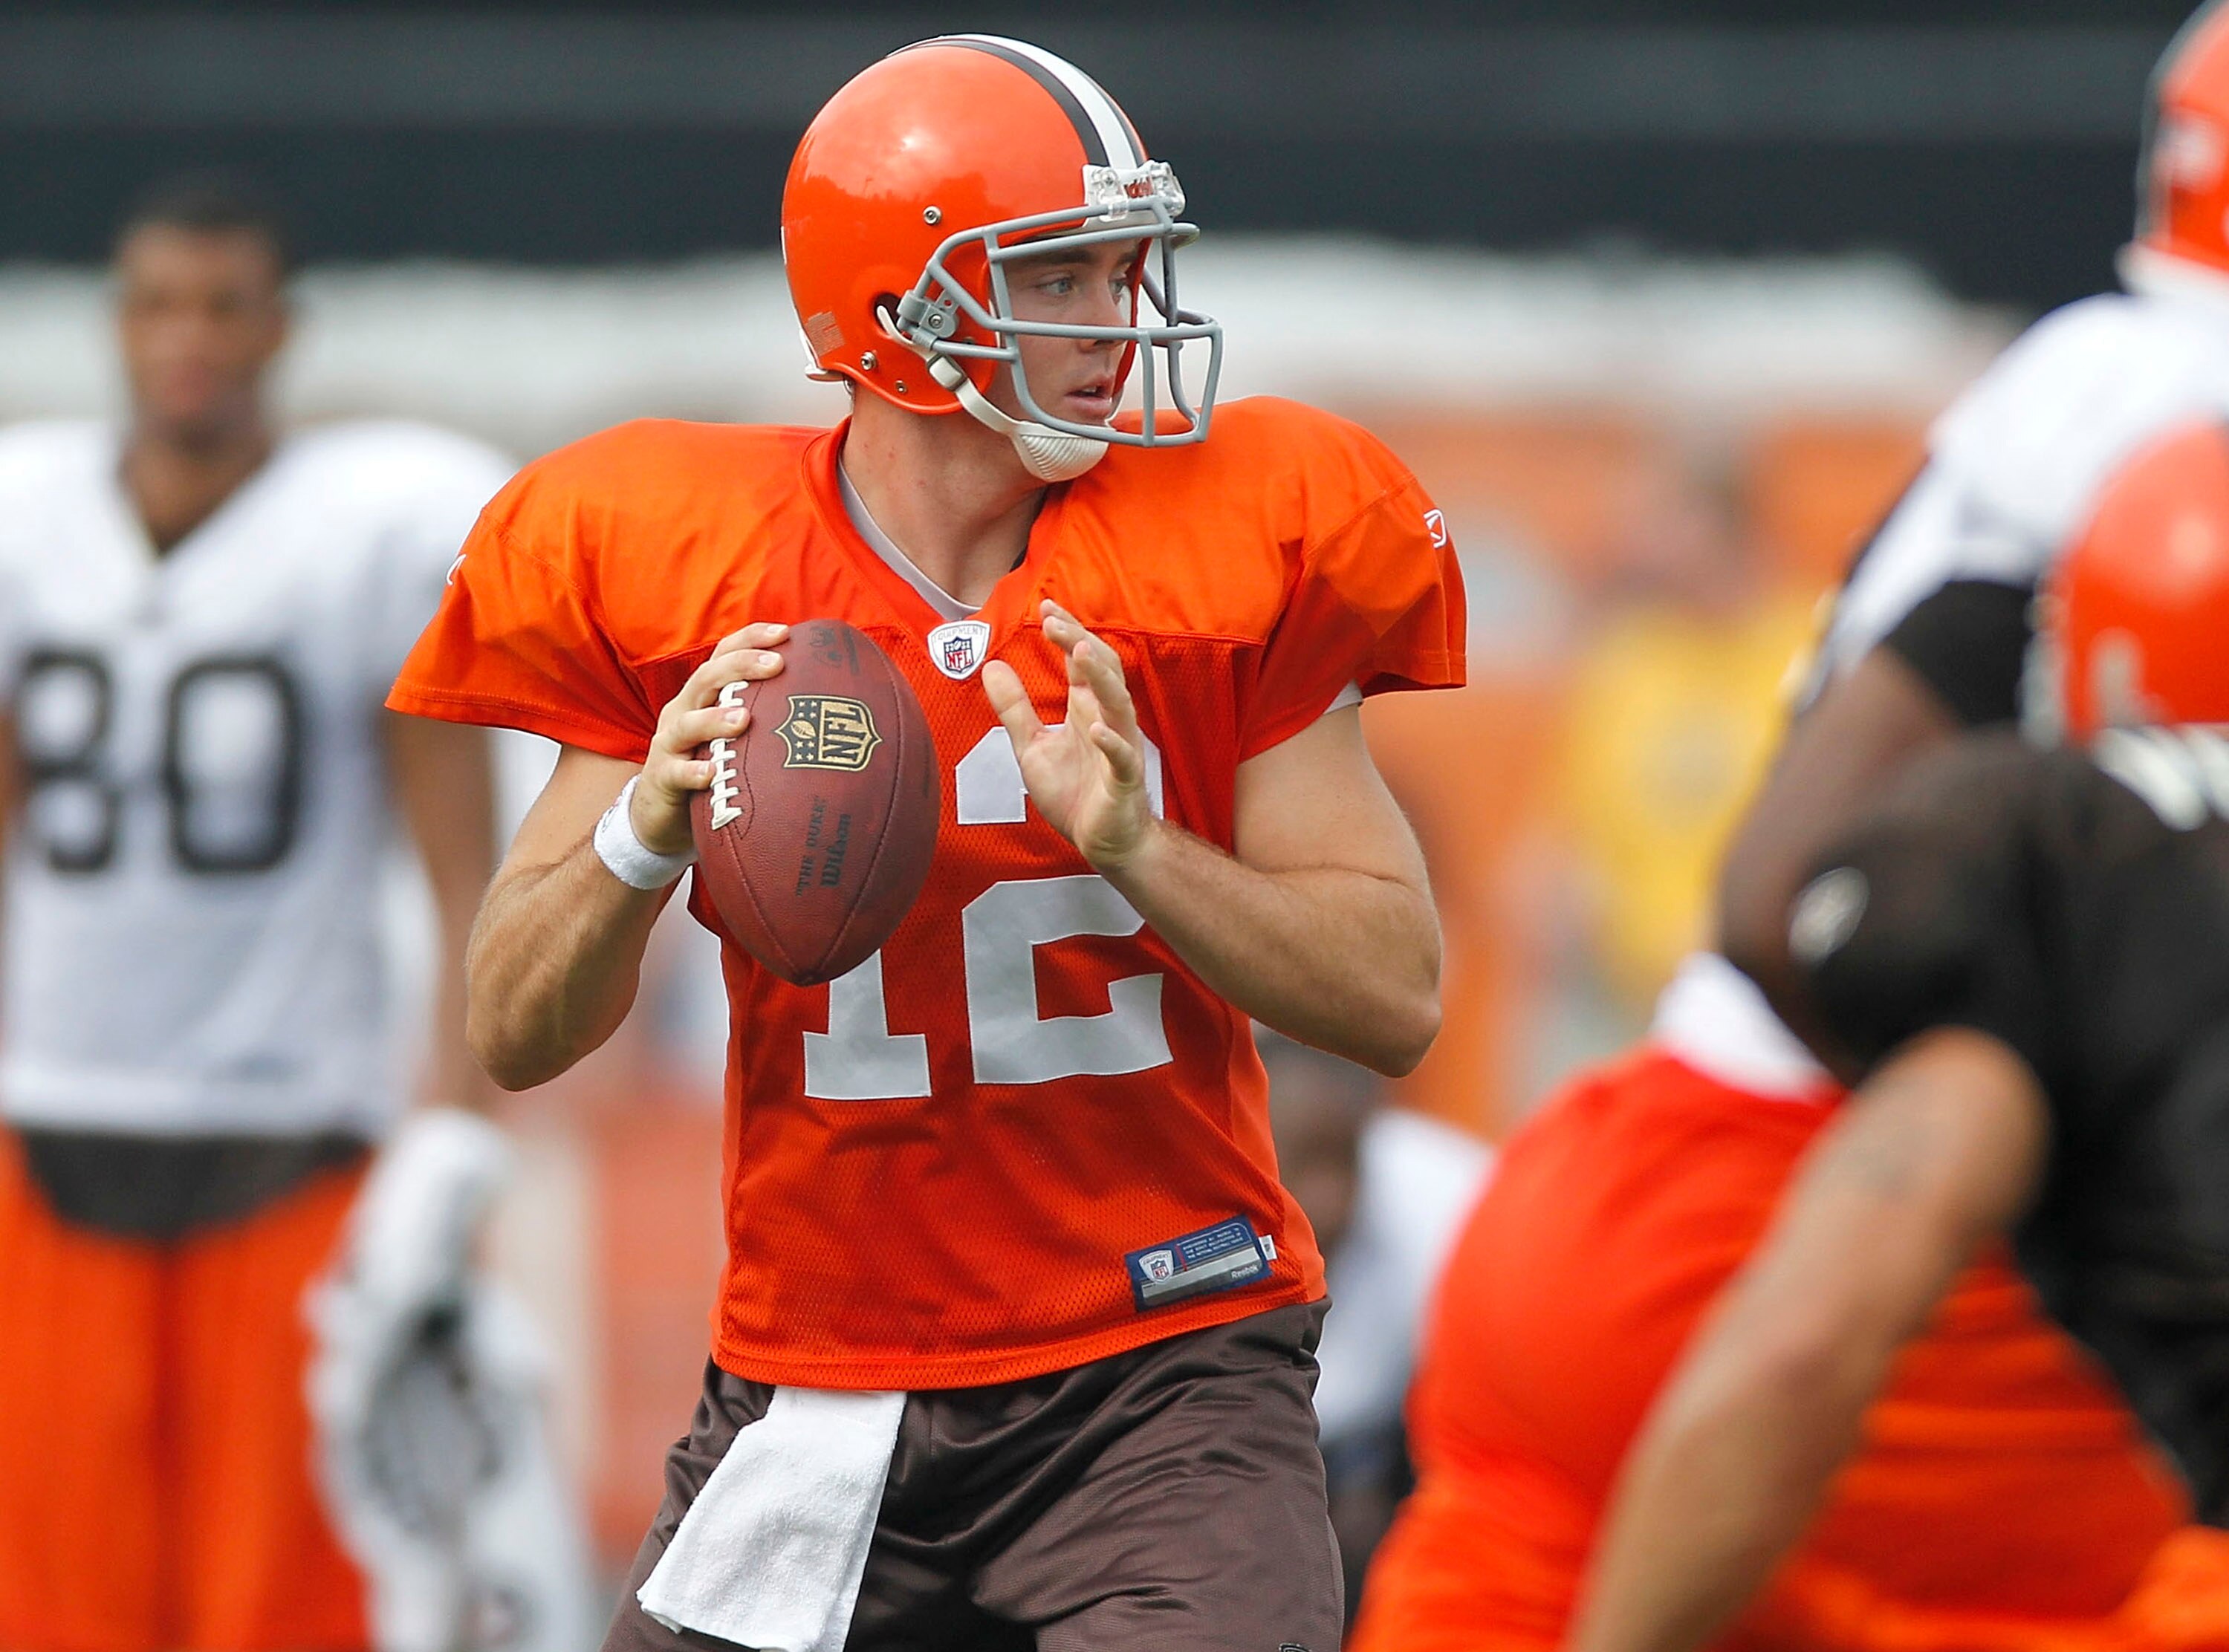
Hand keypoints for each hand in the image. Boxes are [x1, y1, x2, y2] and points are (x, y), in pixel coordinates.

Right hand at [631, 622, 788, 856]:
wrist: (662, 815)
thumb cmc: (712, 769)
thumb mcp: (735, 739)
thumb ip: (767, 720)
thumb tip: (831, 715)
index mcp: (704, 696)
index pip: (723, 655)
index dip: (751, 639)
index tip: (786, 632)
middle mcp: (684, 711)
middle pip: (706, 678)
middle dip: (741, 666)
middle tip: (777, 665)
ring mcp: (670, 744)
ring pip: (688, 723)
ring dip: (716, 718)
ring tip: (744, 719)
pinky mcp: (662, 778)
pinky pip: (677, 773)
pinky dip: (694, 772)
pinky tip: (712, 774)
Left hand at [983, 600, 1153, 869]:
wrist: (1104, 841)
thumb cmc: (1074, 792)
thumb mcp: (1032, 746)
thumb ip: (1014, 708)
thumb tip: (990, 666)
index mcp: (1086, 708)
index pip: (1081, 661)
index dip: (1067, 631)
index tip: (1047, 605)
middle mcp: (1107, 720)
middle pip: (1102, 671)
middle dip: (1080, 642)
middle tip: (1055, 620)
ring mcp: (1120, 748)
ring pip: (1119, 704)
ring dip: (1101, 678)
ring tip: (1079, 653)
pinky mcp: (1125, 780)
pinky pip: (1123, 757)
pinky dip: (1113, 742)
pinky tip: (1097, 729)